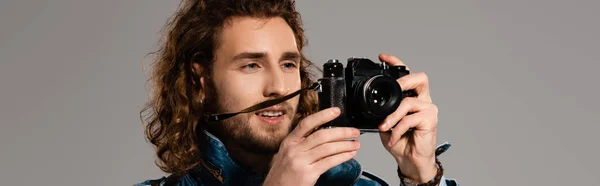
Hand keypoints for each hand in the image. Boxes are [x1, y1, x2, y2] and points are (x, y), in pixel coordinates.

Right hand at [263, 107, 360, 185]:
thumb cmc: (282, 173)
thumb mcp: (286, 153)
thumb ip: (301, 144)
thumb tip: (323, 135)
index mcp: (289, 142)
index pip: (307, 123)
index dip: (323, 115)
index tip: (336, 111)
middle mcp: (294, 150)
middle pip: (321, 135)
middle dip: (341, 132)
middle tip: (354, 132)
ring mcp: (301, 162)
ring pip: (328, 148)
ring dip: (345, 145)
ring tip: (355, 144)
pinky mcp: (308, 174)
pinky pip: (329, 162)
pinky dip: (342, 157)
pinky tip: (349, 155)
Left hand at [377, 54, 438, 182]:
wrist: (409, 160)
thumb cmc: (400, 141)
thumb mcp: (385, 122)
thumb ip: (383, 111)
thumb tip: (370, 104)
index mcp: (412, 97)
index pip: (407, 75)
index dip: (396, 63)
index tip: (382, 57)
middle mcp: (423, 100)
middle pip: (420, 78)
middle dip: (403, 81)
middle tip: (393, 90)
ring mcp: (428, 109)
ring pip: (408, 103)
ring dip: (392, 117)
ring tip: (384, 128)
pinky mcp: (430, 120)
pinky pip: (409, 119)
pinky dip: (397, 129)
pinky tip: (393, 138)